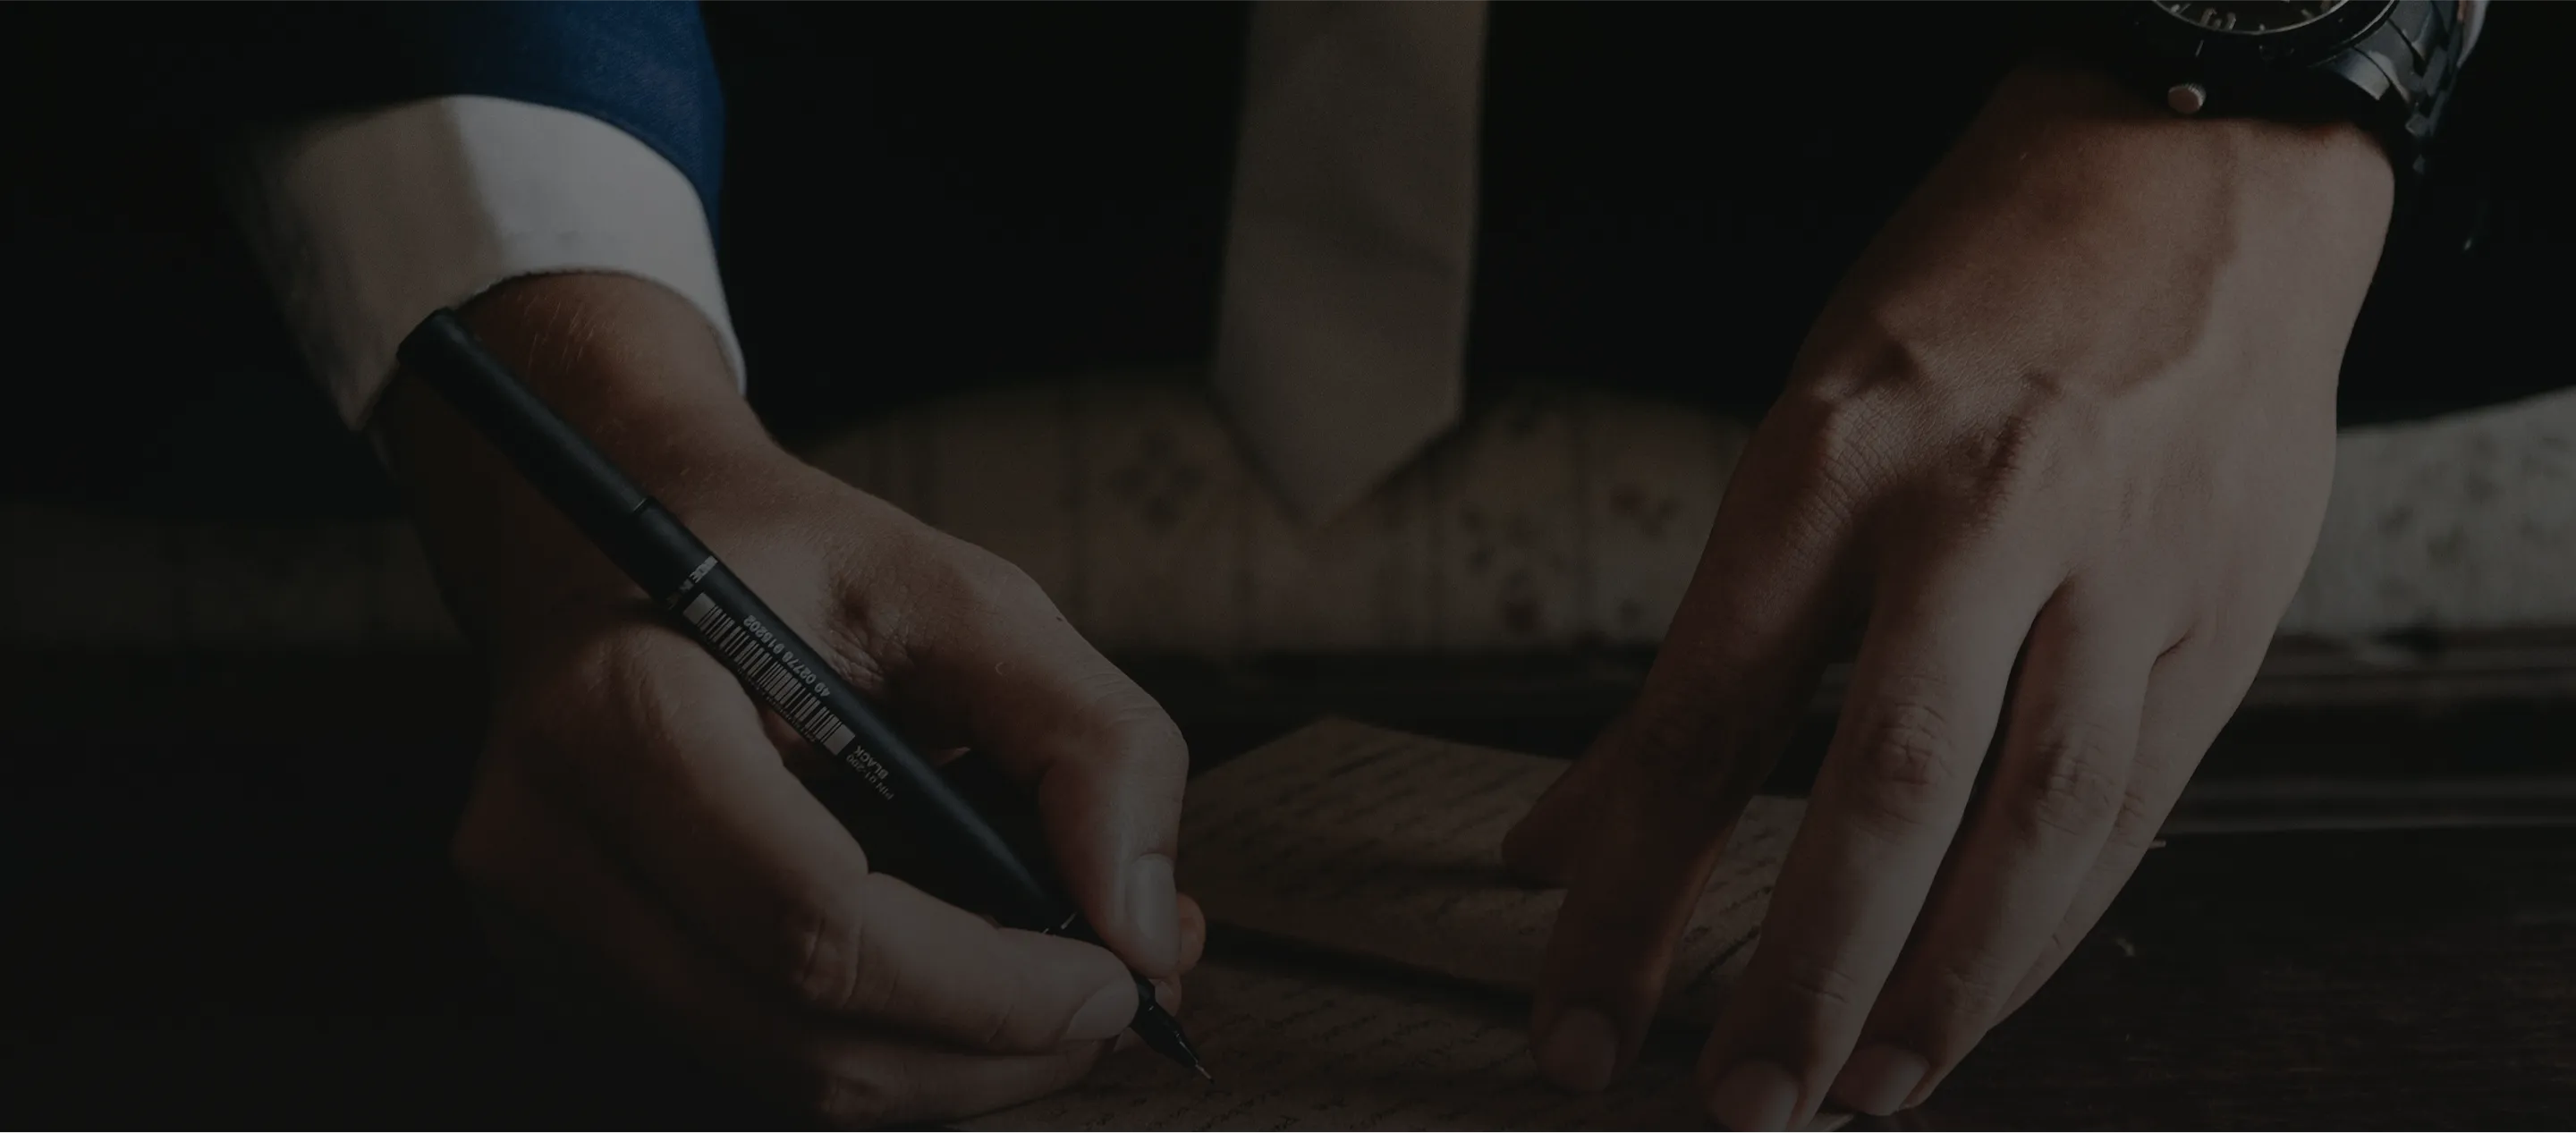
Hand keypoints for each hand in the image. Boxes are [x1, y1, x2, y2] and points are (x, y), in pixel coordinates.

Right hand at [381, 274, 1202, 1126]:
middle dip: (994, 1048)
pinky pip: (757, 1057)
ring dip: (956, 1065)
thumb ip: (1085, 737)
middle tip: (1127, 994)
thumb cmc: (788, 556)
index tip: (1122, 980)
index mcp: (626, 713)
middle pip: (800, 1033)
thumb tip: (1145, 928)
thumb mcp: (958, 588)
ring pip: (784, 1077)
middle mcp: (549, 839)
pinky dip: (891, 1046)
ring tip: (1066, 982)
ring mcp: (543, 923)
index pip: (816, 923)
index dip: (988, 987)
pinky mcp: (574, 969)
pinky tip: (971, 980)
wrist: (608, 541)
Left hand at [1504, 61, 2392, 1128]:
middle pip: (1879, 790)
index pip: (1705, 720)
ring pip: (2030, 823)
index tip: (1576, 1024)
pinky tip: (1983, 998)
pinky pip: (2130, 807)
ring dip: (1942, 984)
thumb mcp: (1797, 422)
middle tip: (1737, 1107)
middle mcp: (1979, 514)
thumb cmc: (1964, 301)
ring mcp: (2120, 566)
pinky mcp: (2221, 613)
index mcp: (1832, 458)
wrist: (2198, 179)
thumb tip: (1567, 838)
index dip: (1634, 897)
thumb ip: (1702, 650)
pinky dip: (2049, 924)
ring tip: (1865, 1093)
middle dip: (1799, 974)